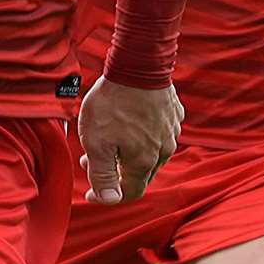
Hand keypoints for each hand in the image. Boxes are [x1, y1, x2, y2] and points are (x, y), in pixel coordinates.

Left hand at [77, 75, 181, 204]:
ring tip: (107, 137)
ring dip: (129, 153)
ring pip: (150, 153)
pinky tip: (129, 122)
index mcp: (144, 162)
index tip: (90, 191)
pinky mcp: (173, 112)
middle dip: (115, 172)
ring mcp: (171, 130)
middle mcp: (163, 150)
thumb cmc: (113, 103)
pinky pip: (159, 132)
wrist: (138, 63)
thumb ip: (102, 175)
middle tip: (90, 159)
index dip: (108, 196)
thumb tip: (109, 200)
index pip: (130, 193)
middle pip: (140, 174)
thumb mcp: (96, 142)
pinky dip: (143, 135)